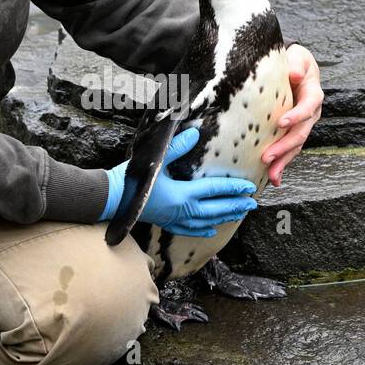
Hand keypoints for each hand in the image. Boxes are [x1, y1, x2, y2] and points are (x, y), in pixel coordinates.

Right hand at [107, 126, 258, 237]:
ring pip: (206, 221)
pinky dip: (202, 231)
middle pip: (216, 209)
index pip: (215, 190)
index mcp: (182, 194)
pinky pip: (188, 230)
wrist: (112, 198)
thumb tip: (195, 133)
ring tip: (239, 215)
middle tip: (252, 204)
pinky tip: (210, 231)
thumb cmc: (133, 178)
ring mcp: (175, 219)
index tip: (249, 187)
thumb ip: (177, 147)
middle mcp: (183, 210)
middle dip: (235, 206)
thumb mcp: (156, 161)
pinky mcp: (166, 223)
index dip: (233, 188)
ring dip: (224, 217)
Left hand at [261, 44, 322, 187]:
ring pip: (296, 146)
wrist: (296, 68)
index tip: (281, 123)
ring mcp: (303, 125)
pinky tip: (274, 179)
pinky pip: (289, 150)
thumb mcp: (298, 57)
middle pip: (301, 133)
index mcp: (313, 94)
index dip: (297, 115)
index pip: (308, 106)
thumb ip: (296, 64)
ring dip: (284, 162)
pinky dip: (282, 164)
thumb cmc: (295, 61)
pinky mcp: (293, 132)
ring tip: (271, 176)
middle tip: (267, 157)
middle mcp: (311, 113)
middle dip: (285, 147)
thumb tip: (294, 74)